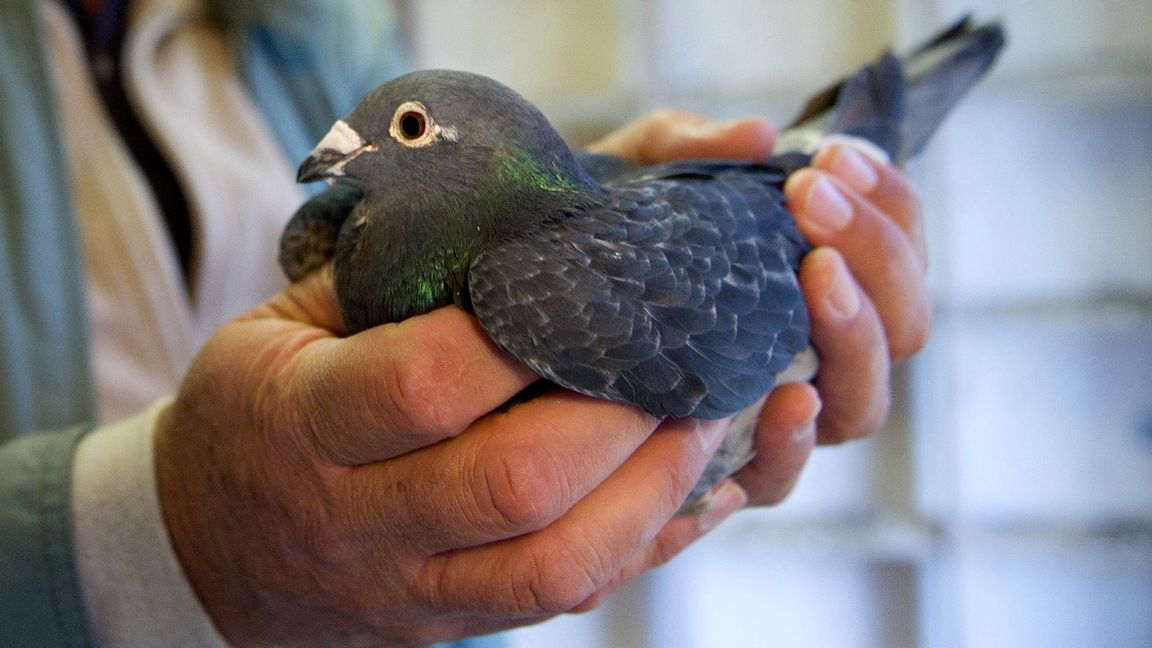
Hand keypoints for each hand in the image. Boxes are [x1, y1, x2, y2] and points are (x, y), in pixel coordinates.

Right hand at [155, 266, 737, 645]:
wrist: (208, 546)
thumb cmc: (258, 406)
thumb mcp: (289, 317)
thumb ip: (392, 268)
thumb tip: (528, 205)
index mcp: (303, 419)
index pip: (423, 384)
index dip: (518, 338)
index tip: (591, 290)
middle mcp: (358, 517)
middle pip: (512, 483)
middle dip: (617, 417)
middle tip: (679, 358)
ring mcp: (410, 585)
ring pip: (552, 566)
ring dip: (650, 492)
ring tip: (701, 423)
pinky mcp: (451, 622)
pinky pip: (562, 601)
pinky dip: (641, 546)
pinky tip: (689, 491)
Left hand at [588, 111, 930, 509]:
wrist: (519, 310)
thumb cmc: (598, 241)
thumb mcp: (637, 176)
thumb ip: (687, 147)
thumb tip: (758, 134)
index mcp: (813, 284)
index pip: (898, 256)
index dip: (891, 207)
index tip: (836, 157)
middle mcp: (813, 353)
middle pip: (903, 326)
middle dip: (878, 253)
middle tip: (813, 196)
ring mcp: (777, 415)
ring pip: (863, 399)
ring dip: (856, 328)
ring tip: (816, 268)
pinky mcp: (727, 470)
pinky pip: (784, 474)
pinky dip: (795, 440)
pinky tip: (789, 400)